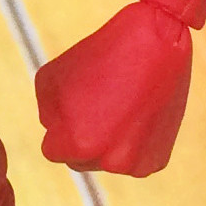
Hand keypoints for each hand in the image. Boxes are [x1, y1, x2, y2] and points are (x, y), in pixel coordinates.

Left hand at [33, 0, 191, 179]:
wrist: (156, 41)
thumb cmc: (100, 55)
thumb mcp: (50, 79)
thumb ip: (47, 112)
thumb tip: (56, 131)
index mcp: (79, 146)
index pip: (53, 150)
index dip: (60, 126)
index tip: (75, 104)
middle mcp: (110, 162)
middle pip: (81, 160)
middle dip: (83, 137)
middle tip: (98, 103)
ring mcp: (137, 164)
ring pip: (107, 160)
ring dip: (108, 141)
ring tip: (119, 104)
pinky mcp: (158, 159)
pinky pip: (133, 159)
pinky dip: (132, 142)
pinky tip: (137, 112)